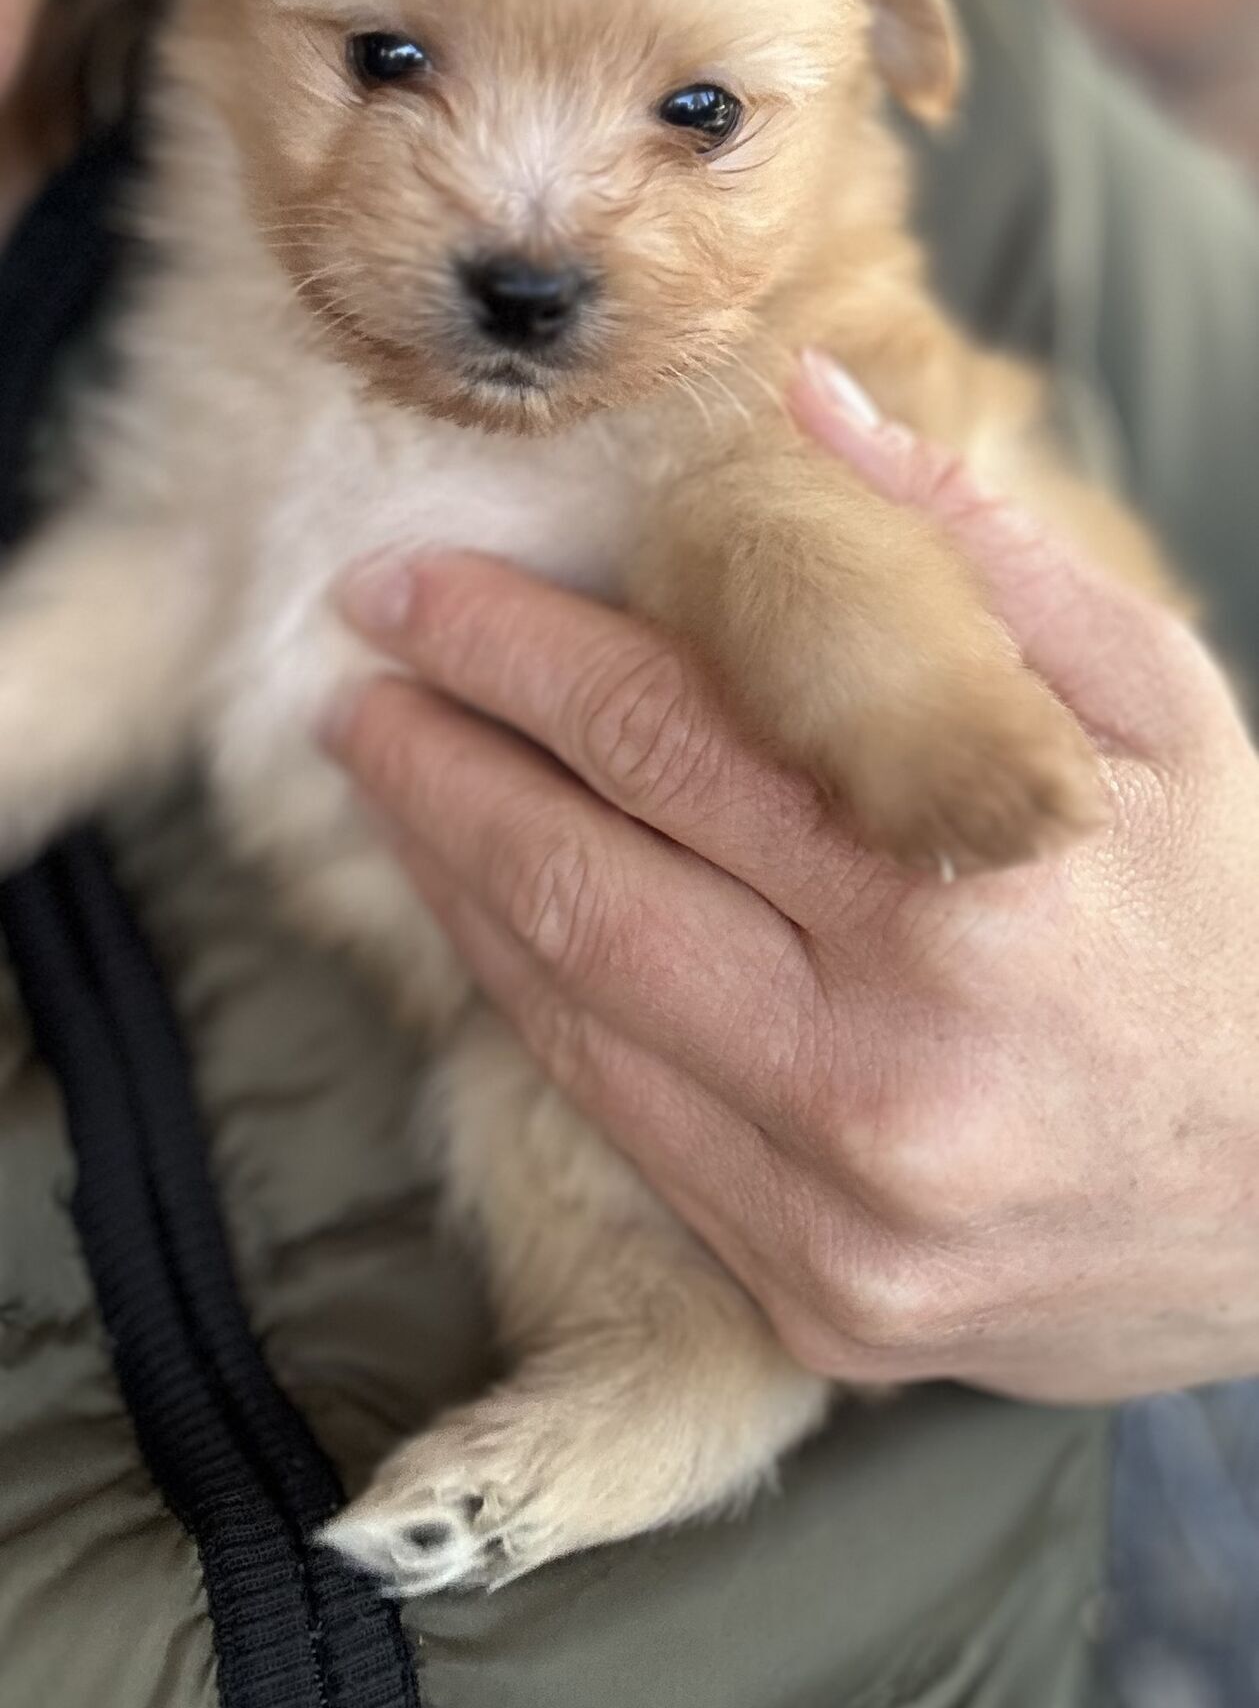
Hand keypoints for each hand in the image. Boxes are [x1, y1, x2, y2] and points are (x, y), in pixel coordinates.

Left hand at [325, 359, 1258, 1400]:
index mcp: (979, 892)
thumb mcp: (1162, 714)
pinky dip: (534, 1013)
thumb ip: (979, 556)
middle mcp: (892, 1069)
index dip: (518, 652)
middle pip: (582, 877)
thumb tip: (808, 404)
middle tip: (356, 676)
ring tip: (392, 784)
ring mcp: (845, 1212)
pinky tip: (490, 929)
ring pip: (572, 1015)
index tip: (415, 592)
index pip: (672, 739)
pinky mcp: (819, 1304)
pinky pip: (624, 1133)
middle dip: (440, 760)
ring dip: (453, 883)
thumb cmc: (1233, 933)